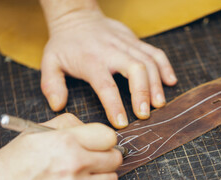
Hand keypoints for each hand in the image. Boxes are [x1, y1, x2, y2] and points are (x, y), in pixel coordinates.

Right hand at [0, 113, 121, 179]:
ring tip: (83, 175)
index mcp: (67, 141)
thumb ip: (69, 123)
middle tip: (95, 159)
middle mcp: (75, 165)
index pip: (109, 136)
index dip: (105, 140)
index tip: (101, 144)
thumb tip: (90, 128)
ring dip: (101, 176)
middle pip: (115, 158)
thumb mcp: (36, 130)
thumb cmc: (13, 162)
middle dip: (107, 157)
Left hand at [40, 6, 177, 128]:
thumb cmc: (65, 44)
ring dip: (156, 84)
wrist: (77, 16)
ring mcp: (126, 44)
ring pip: (149, 61)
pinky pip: (155, 52)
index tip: (121, 123)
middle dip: (143, 93)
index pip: (106, 85)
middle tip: (145, 114)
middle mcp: (112, 51)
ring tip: (160, 104)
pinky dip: (165, 67)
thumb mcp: (49, 62)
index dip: (115, 105)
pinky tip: (170, 82)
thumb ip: (52, 85)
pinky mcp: (135, 40)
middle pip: (135, 69)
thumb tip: (58, 105)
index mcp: (91, 60)